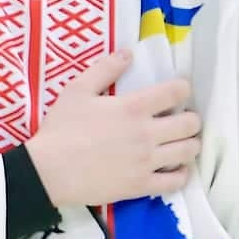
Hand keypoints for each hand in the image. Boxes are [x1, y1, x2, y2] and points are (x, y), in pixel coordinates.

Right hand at [24, 50, 199, 206]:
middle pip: (191, 123)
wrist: (48, 171)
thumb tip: (128, 53)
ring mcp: (147, 161)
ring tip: (178, 144)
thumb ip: (104, 69)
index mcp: (133, 107)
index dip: (181, 89)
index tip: (175, 93)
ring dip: (188, 144)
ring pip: (189, 151)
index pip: (177, 92)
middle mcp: (147, 133)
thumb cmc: (60, 129)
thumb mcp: (75, 91)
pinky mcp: (142, 185)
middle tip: (178, 121)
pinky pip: (177, 181)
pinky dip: (181, 173)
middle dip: (190, 119)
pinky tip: (173, 168)